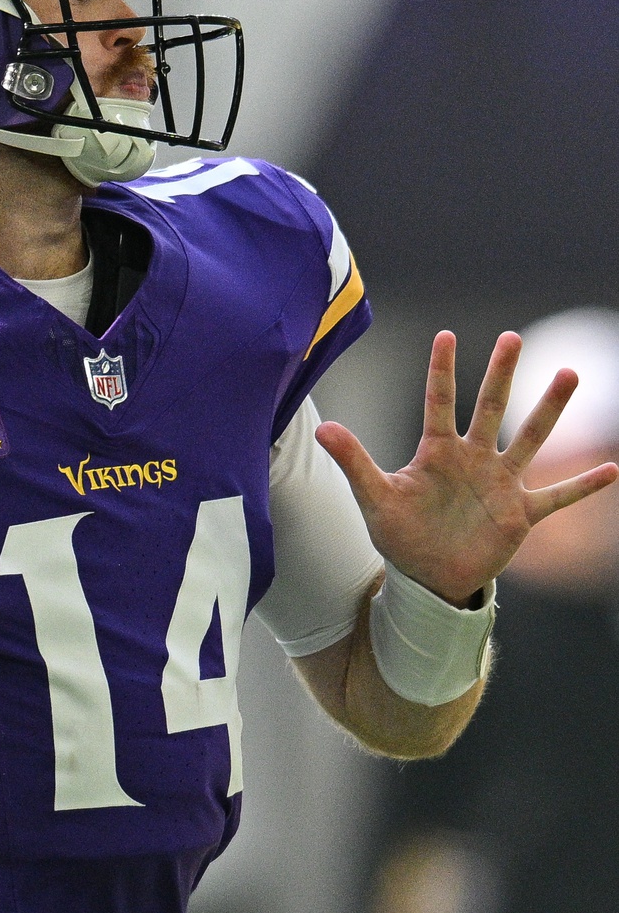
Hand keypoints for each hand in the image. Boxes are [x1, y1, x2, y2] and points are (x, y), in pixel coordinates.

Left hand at [316, 329, 618, 605]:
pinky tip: (612, 470)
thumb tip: (323, 428)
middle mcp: (473, 459)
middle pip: (490, 408)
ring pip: (530, 440)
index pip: (439, 402)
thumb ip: (354, 462)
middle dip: (501, 374)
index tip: (445, 334)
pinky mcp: (520, 514)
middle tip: (512, 337)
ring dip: (550, 410)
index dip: (441, 371)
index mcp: (437, 452)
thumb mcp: (375, 499)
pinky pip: (557, 497)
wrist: (428, 577)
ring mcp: (501, 484)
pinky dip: (583, 486)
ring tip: (570, 374)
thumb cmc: (401, 535)